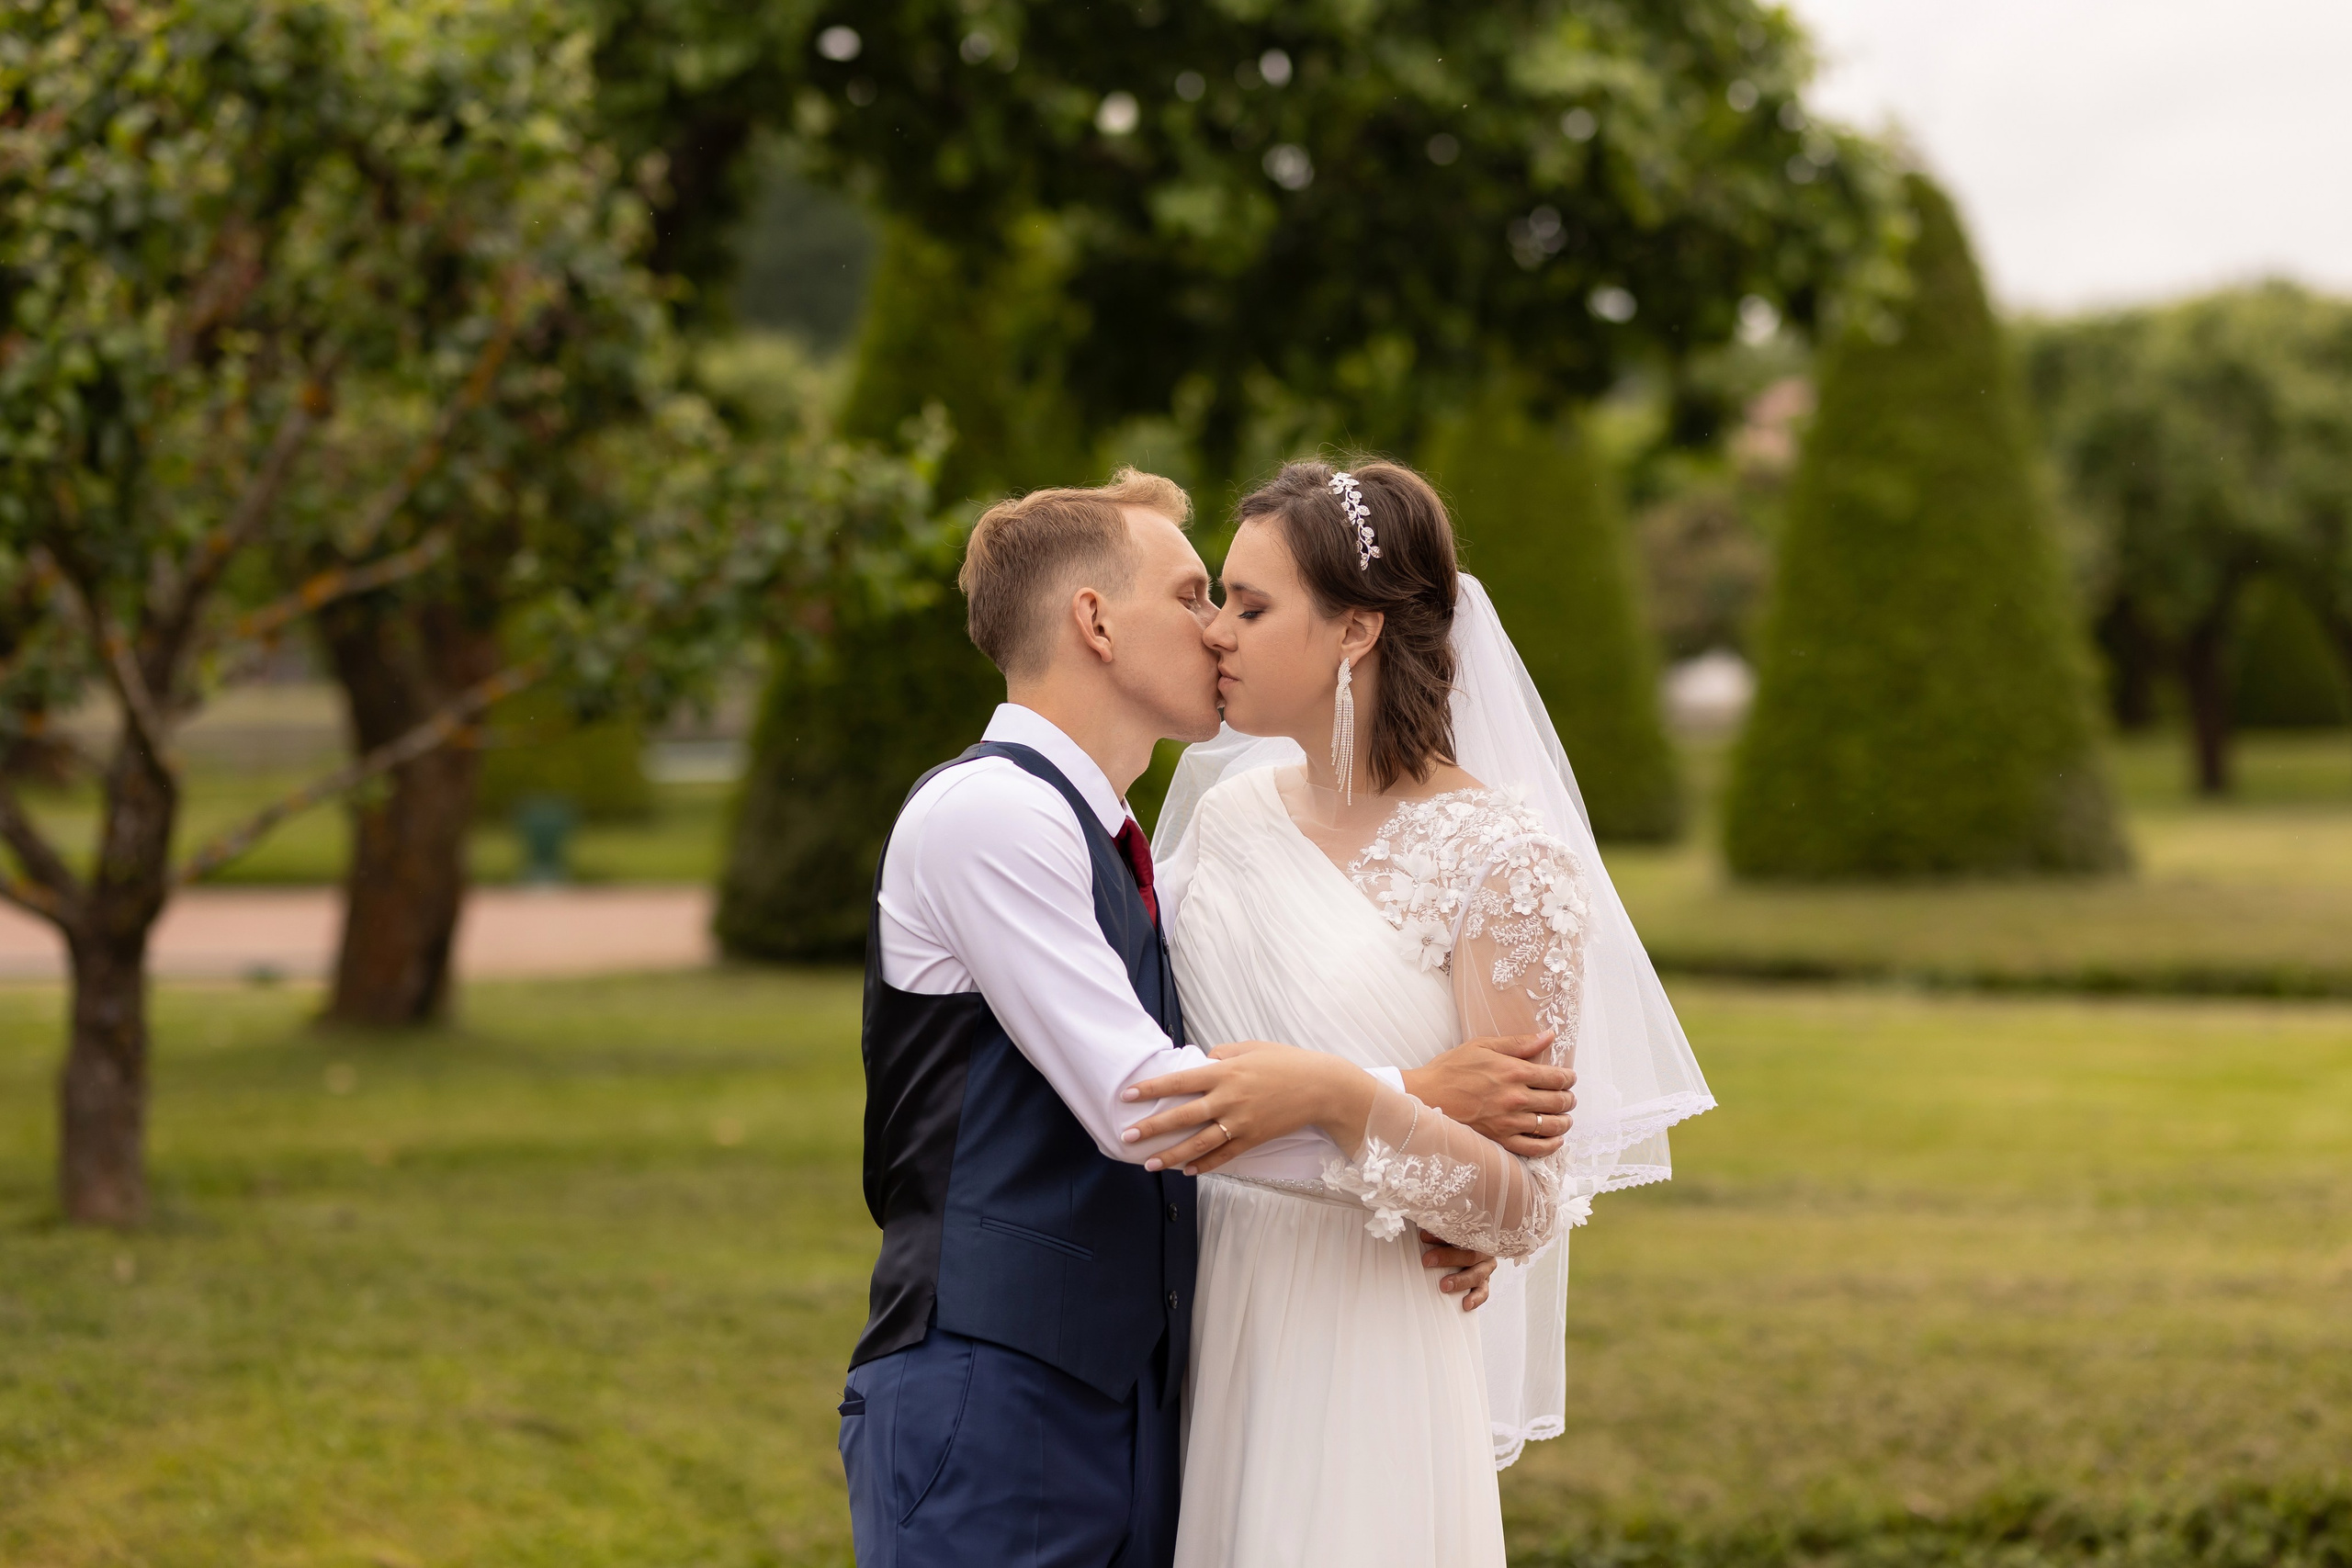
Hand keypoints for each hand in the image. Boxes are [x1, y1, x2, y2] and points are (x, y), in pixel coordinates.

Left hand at [1121, 1039, 1376, 1174]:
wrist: (1321, 1087)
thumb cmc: (1286, 1062)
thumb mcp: (1252, 1047)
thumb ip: (1223, 1053)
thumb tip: (1203, 1062)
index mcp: (1225, 1073)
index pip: (1179, 1082)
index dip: (1151, 1088)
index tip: (1127, 1095)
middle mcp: (1228, 1099)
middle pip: (1182, 1116)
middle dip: (1152, 1128)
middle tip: (1127, 1136)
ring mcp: (1241, 1123)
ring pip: (1199, 1144)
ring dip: (1172, 1156)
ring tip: (1149, 1164)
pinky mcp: (1253, 1139)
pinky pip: (1224, 1156)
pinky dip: (1205, 1165)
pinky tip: (1188, 1171)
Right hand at [1399, 1029, 1574, 1157]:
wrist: (1425, 1096)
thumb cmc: (1451, 1069)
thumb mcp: (1483, 1046)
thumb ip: (1519, 1043)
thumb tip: (1548, 1036)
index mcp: (1514, 1072)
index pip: (1557, 1077)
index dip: (1569, 1078)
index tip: (1569, 1078)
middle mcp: (1516, 1098)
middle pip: (1559, 1102)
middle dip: (1569, 1099)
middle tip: (1569, 1097)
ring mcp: (1509, 1122)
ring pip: (1552, 1126)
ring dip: (1565, 1122)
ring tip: (1565, 1118)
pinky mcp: (1500, 1140)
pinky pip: (1535, 1148)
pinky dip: (1550, 1145)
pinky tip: (1555, 1140)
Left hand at [1422, 1230, 1496, 1311]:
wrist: (1465, 1252)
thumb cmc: (1451, 1243)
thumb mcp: (1446, 1236)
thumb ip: (1436, 1233)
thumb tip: (1422, 1233)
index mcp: (1475, 1236)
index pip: (1461, 1234)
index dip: (1442, 1236)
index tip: (1424, 1237)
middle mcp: (1483, 1252)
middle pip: (1469, 1254)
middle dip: (1448, 1258)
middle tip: (1428, 1261)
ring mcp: (1485, 1268)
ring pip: (1476, 1275)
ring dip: (1460, 1281)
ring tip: (1444, 1286)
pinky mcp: (1484, 1283)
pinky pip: (1483, 1292)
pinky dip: (1475, 1298)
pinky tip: (1465, 1304)